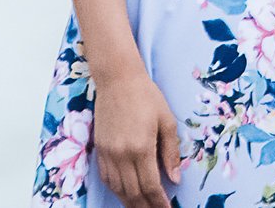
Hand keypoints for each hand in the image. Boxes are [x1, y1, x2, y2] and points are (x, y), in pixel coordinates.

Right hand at [93, 69, 182, 207]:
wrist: (118, 79)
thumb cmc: (147, 96)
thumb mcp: (167, 121)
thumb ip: (171, 152)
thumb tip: (175, 179)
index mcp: (141, 147)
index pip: (150, 186)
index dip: (159, 202)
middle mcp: (122, 154)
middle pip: (133, 192)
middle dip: (145, 207)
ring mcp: (108, 153)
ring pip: (117, 189)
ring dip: (130, 202)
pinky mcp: (99, 149)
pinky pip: (106, 178)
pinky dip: (116, 190)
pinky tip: (125, 194)